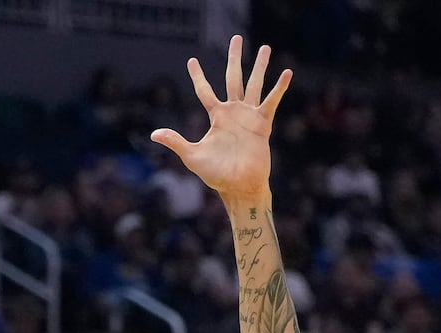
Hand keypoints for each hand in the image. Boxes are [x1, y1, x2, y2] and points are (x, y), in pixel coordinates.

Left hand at [149, 36, 291, 202]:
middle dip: (234, 58)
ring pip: (254, 84)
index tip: (192, 61)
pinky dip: (279, 88)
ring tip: (266, 47)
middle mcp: (233, 112)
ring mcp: (249, 116)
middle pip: (233, 78)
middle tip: (236, 38)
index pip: (204, 91)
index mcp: (216, 117)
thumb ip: (175, 141)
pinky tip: (287, 73)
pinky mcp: (263, 124)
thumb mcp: (192, 156)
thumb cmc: (216, 174)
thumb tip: (153, 134)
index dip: (198, 76)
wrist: (239, 186)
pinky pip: (271, 102)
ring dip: (260, 66)